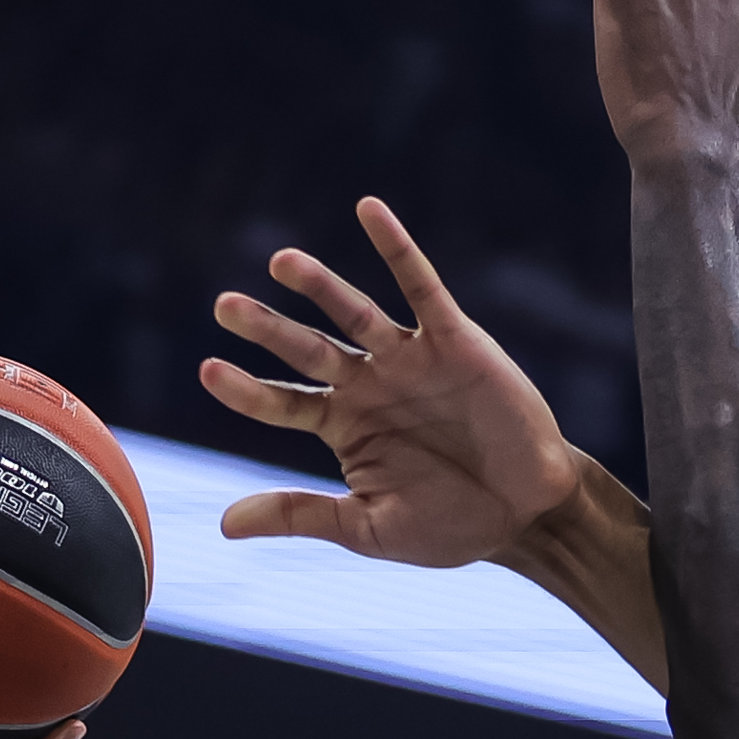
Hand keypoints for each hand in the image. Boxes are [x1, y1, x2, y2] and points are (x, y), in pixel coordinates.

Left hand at [201, 197, 591, 568]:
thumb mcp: (369, 528)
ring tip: (280, 263)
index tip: (210, 370)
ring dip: (319, 286)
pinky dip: (396, 248)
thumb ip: (302, 515)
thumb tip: (223, 526)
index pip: (282, 401)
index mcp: (343, 426)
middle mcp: (369, 385)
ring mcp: (408, 359)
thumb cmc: (452, 525)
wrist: (528, 513)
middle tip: (225, 307)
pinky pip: (421, 286)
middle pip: (306, 349)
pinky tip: (368, 210)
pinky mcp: (453, 340)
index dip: (247, 389)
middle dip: (267, 328)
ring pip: (354, 313)